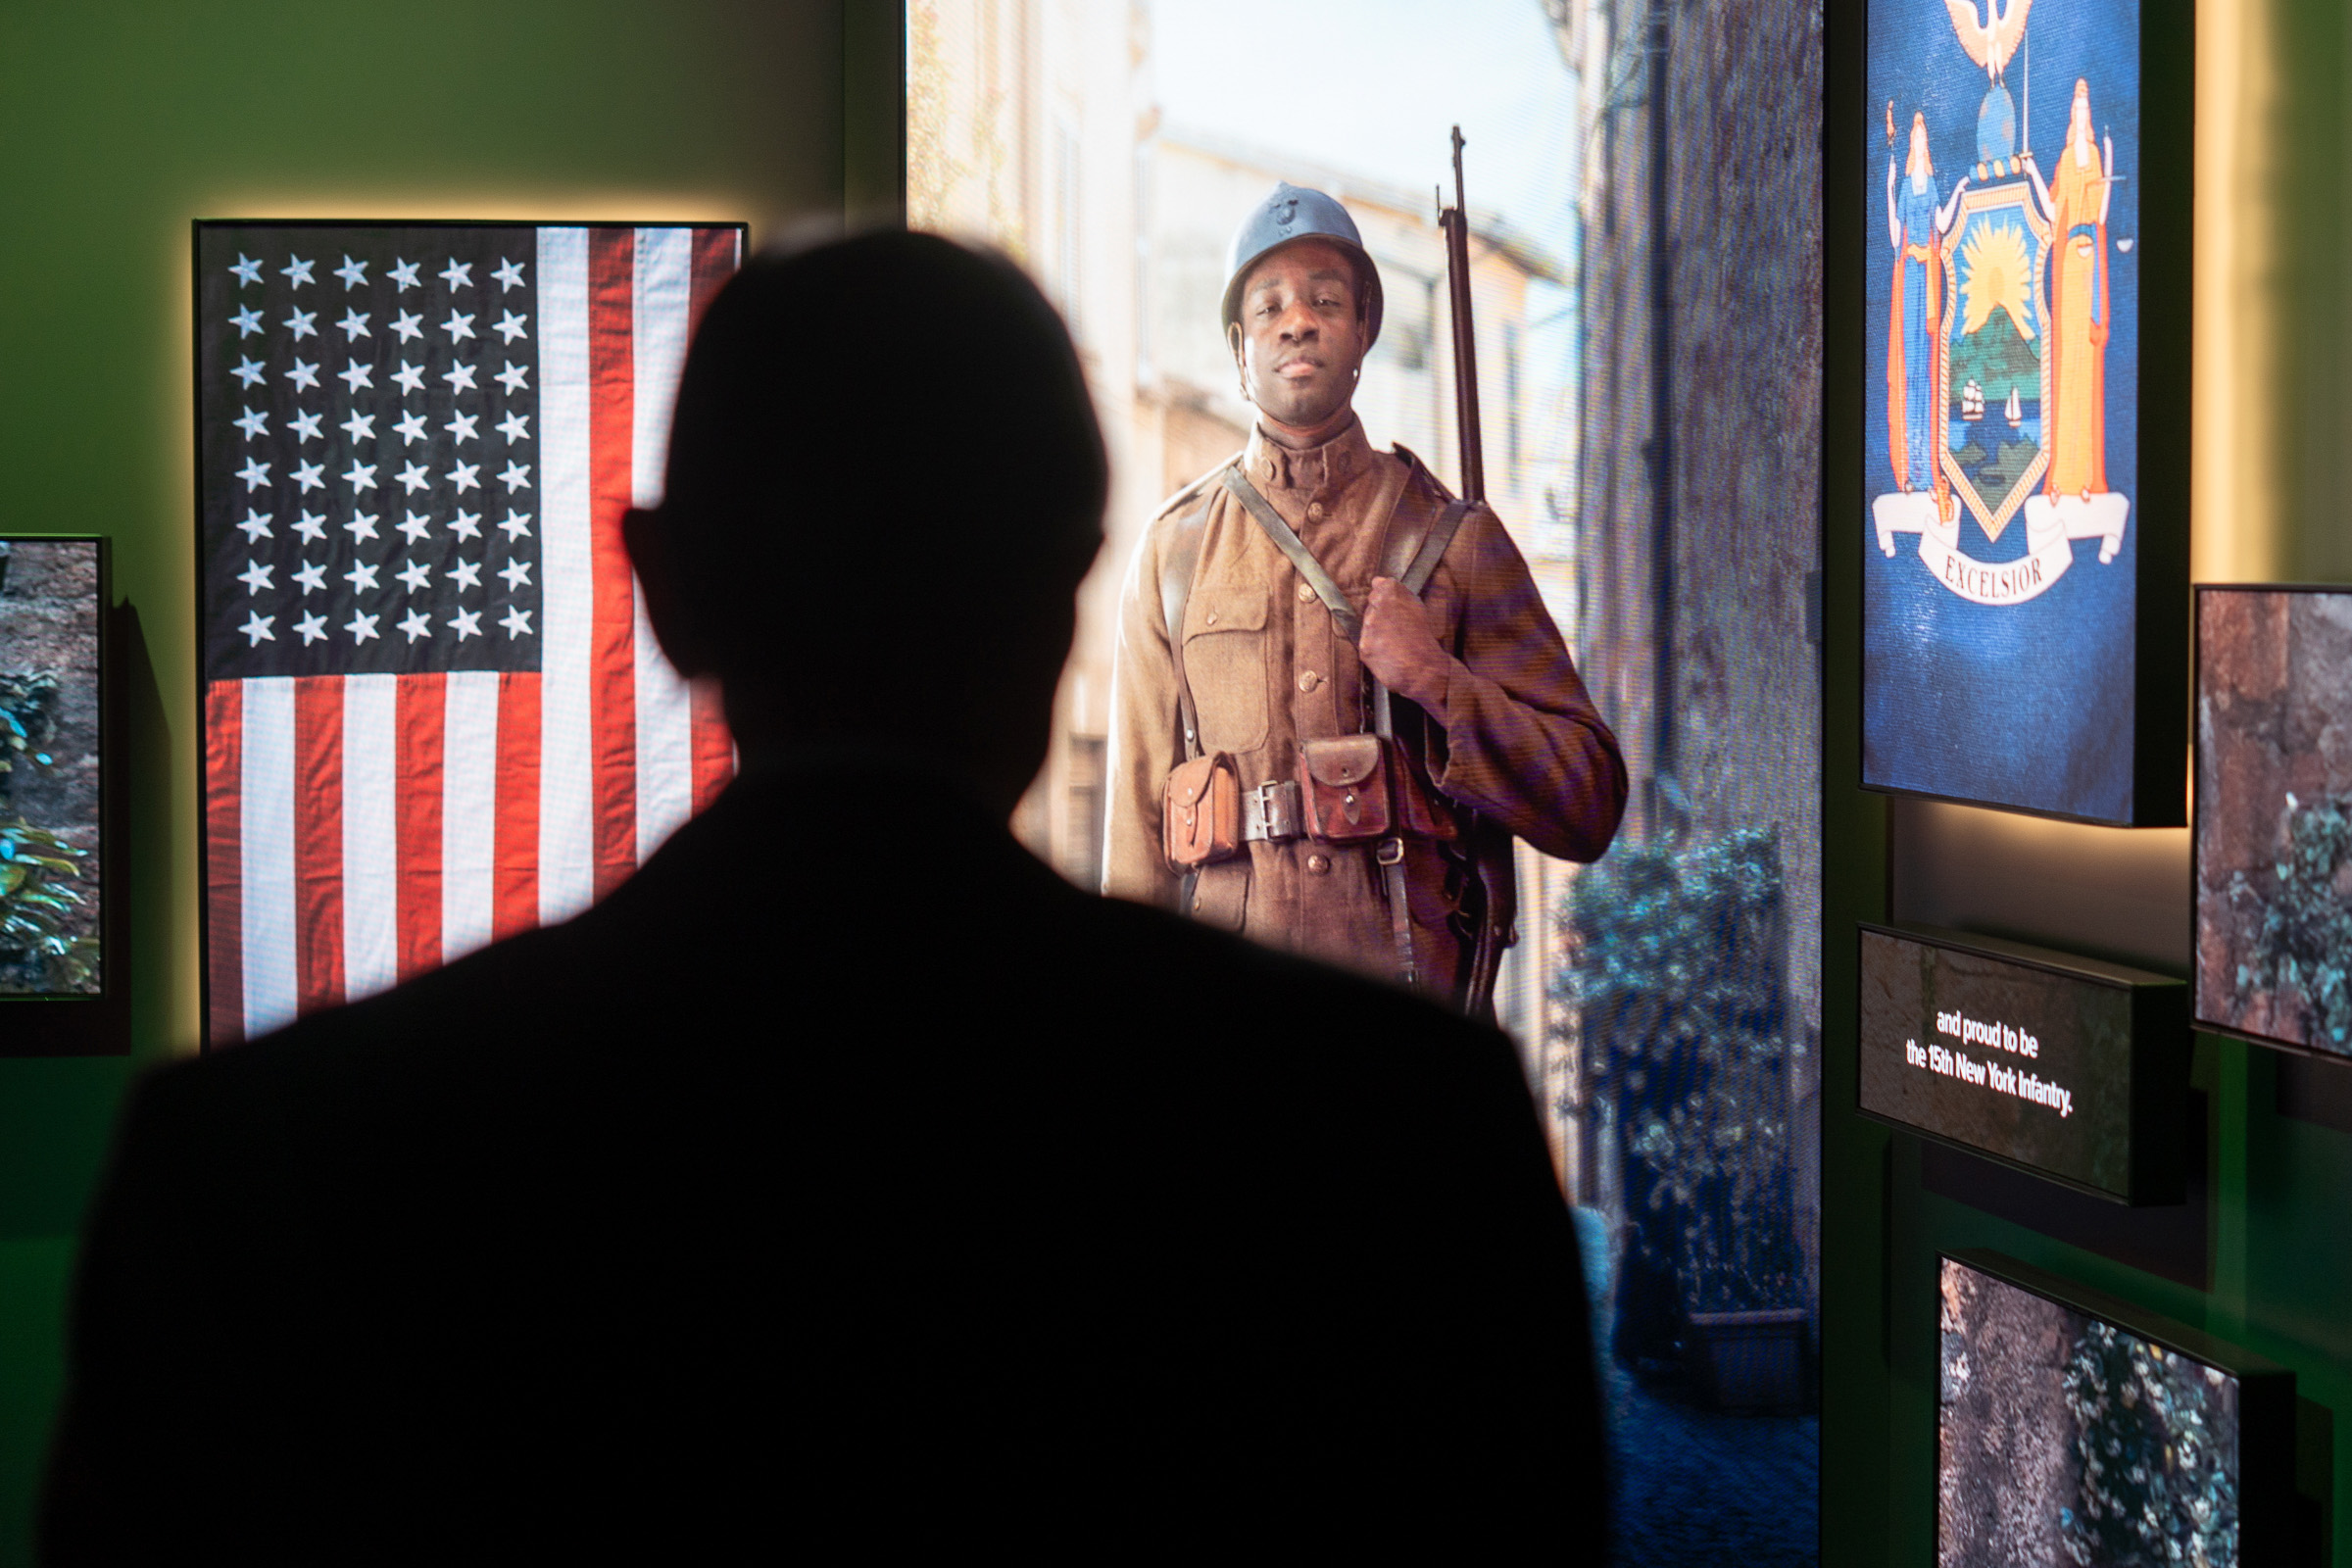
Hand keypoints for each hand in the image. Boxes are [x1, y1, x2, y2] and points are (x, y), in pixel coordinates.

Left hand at [1359, 577, 1455, 710]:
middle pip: (1372, 608)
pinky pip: (1366, 644)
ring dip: (1378, 633)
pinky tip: (1389, 653)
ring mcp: (1369, 630)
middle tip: (1398, 630)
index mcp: (1391, 595)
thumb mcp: (1417, 607)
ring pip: (1368, 626)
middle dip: (1382, 617)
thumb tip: (1376, 581)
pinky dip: (1375, 648)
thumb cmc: (1423, 638)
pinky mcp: (1364, 648)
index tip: (1395, 611)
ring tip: (1395, 643)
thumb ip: (1396, 592)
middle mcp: (1376, 609)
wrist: (1423, 669)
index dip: (1387, 601)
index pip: (1378, 589)